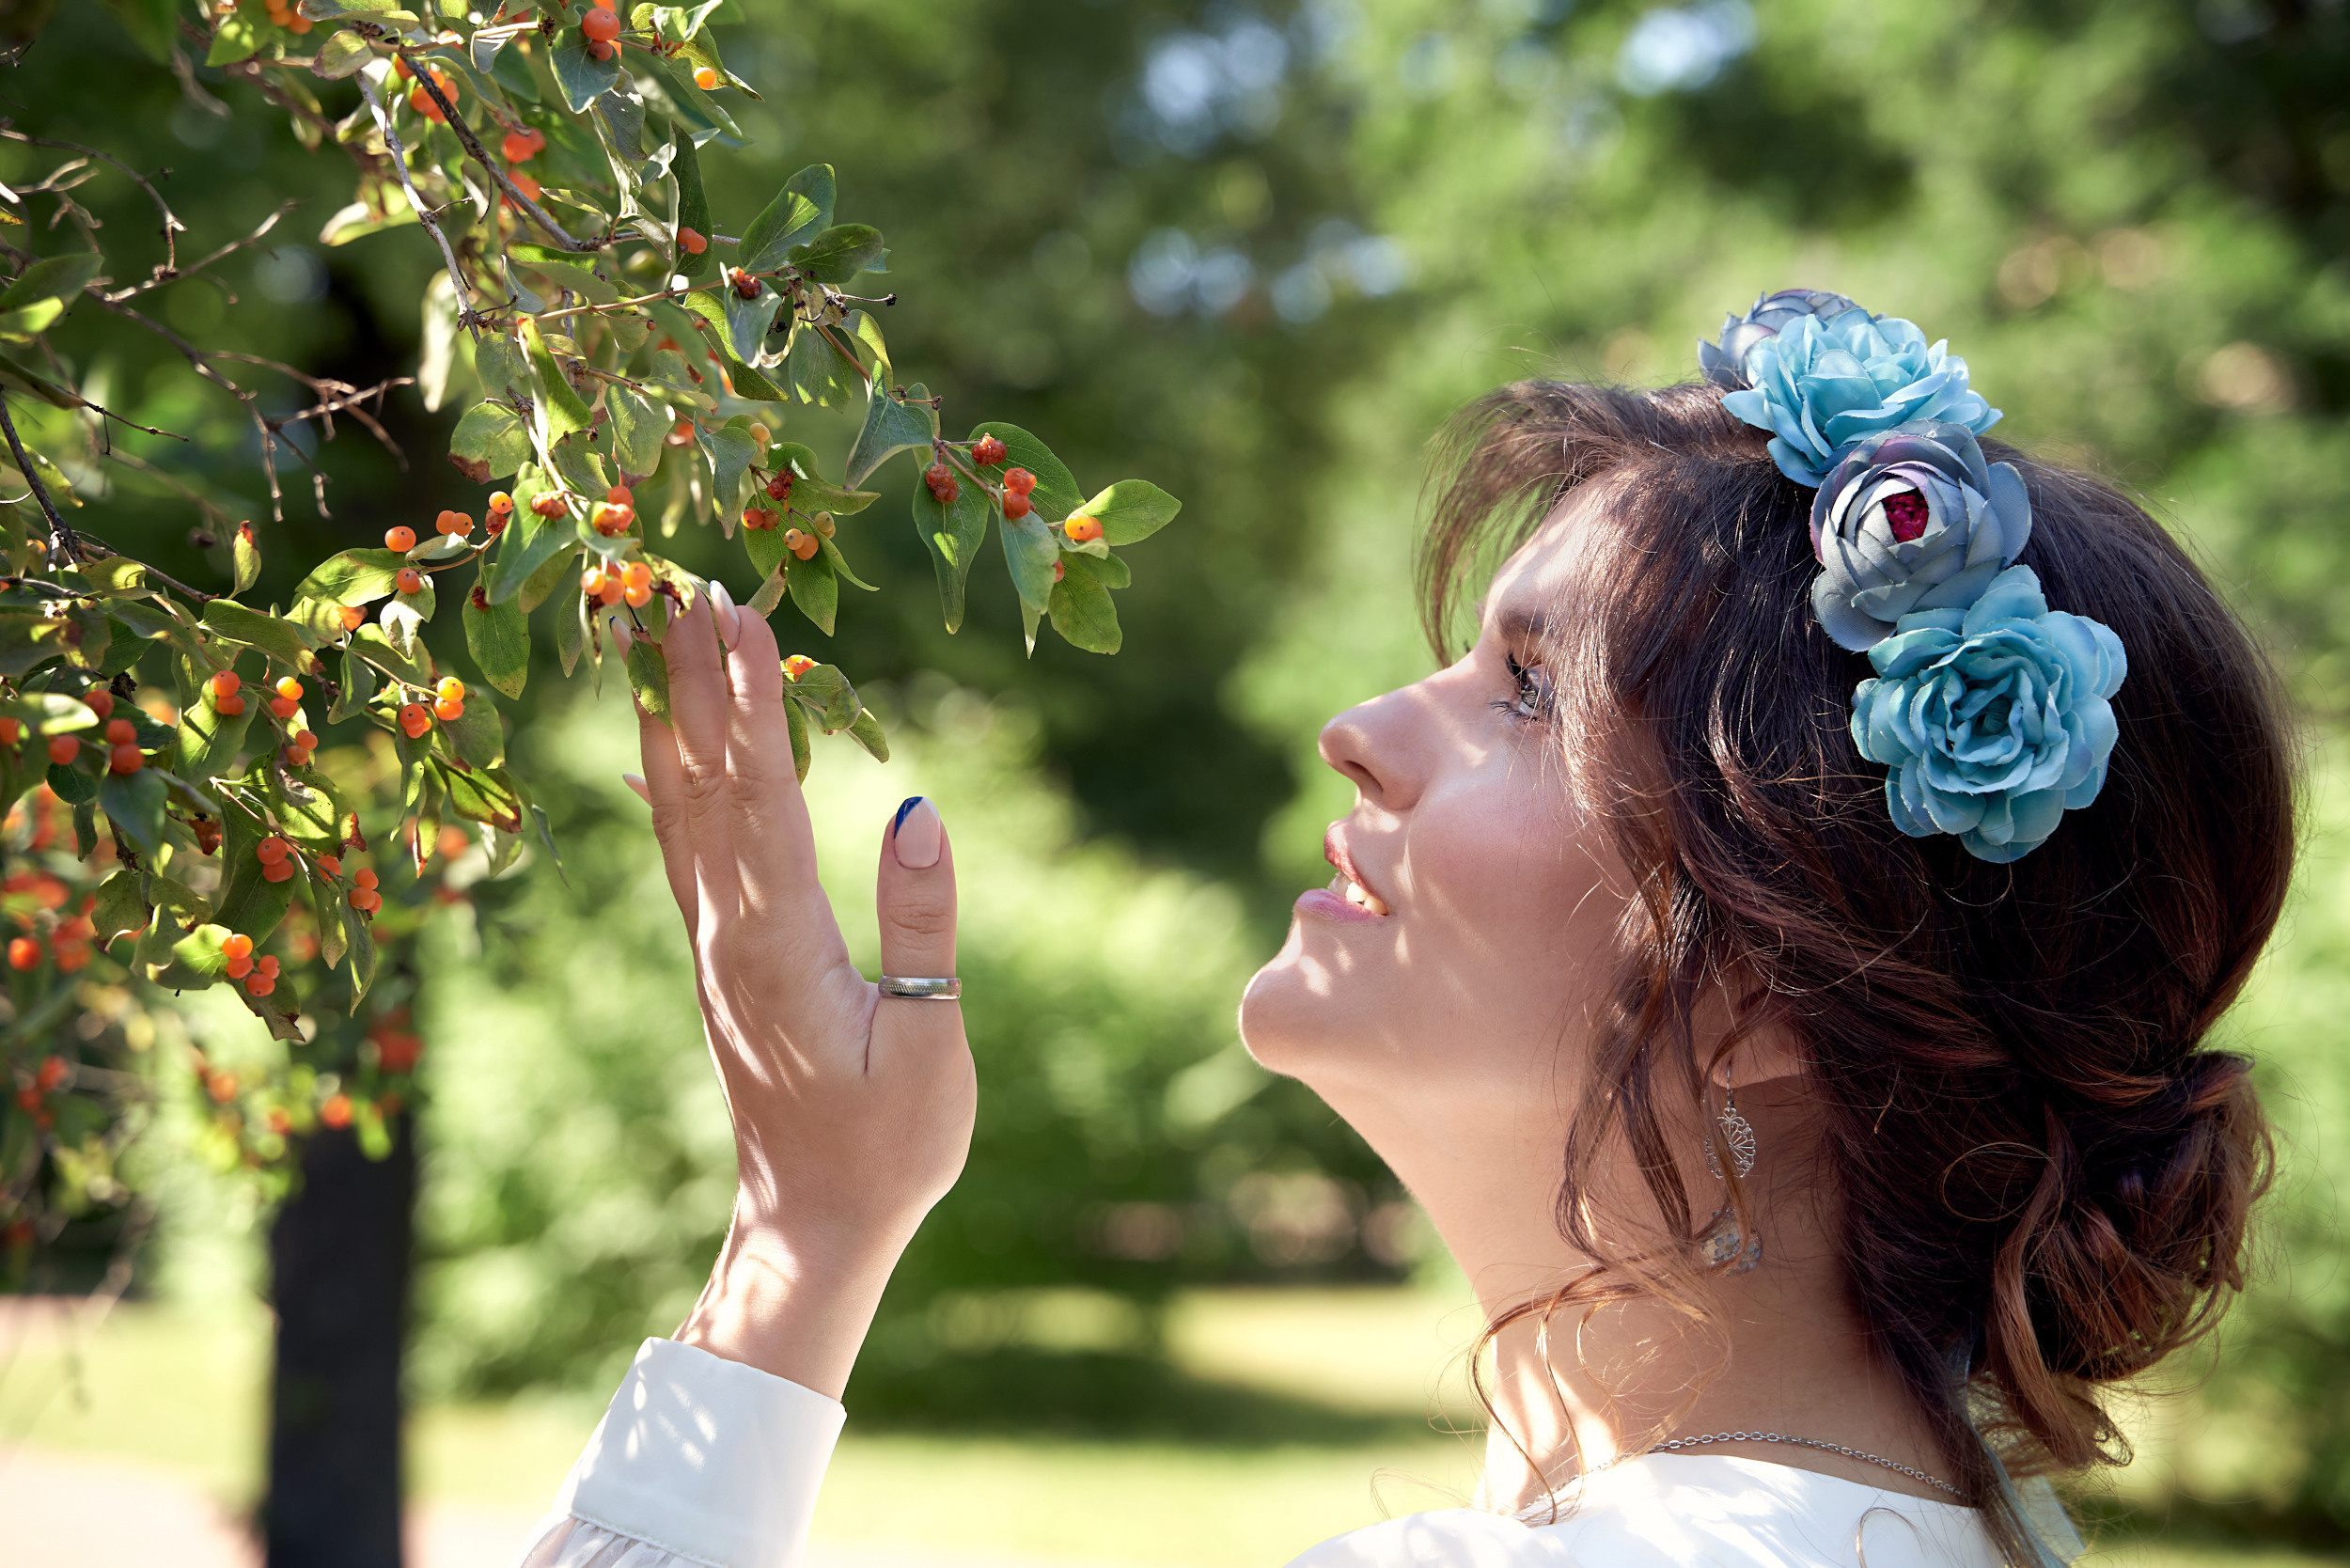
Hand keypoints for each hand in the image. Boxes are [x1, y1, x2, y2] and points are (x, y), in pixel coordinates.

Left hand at [631, 592, 974, 1395]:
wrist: (812, 1225)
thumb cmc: (889, 1145)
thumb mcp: (930, 1041)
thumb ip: (923, 924)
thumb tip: (917, 808)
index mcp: (779, 945)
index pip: (763, 797)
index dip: (752, 702)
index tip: (740, 615)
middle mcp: (726, 933)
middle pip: (699, 781)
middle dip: (691, 678)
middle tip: (676, 582)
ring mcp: (710, 945)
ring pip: (676, 806)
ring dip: (667, 714)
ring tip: (650, 632)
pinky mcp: (716, 959)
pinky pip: (681, 846)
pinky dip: (664, 779)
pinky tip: (650, 747)